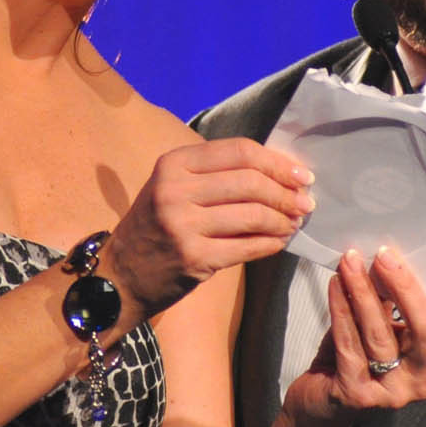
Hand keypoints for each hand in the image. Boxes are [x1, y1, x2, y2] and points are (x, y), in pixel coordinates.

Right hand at [102, 138, 312, 325]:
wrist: (120, 274)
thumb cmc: (156, 225)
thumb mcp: (174, 186)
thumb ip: (217, 173)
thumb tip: (280, 171)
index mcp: (174, 163)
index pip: (239, 152)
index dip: (277, 162)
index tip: (301, 175)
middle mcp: (175, 190)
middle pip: (250, 182)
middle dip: (286, 192)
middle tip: (305, 202)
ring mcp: (183, 225)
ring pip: (253, 215)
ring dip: (282, 220)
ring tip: (293, 223)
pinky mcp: (194, 258)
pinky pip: (247, 247)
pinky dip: (270, 244)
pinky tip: (279, 242)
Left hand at [280, 246, 425, 426]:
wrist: (319, 406)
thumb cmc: (351, 362)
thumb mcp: (376, 329)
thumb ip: (386, 304)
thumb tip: (384, 260)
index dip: (416, 285)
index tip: (394, 254)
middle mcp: (420, 381)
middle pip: (423, 330)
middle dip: (402, 287)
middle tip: (381, 256)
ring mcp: (391, 392)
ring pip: (380, 334)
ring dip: (363, 293)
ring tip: (350, 264)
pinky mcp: (359, 395)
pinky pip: (350, 345)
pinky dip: (341, 311)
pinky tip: (334, 287)